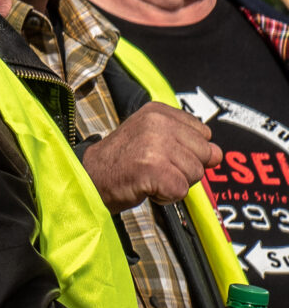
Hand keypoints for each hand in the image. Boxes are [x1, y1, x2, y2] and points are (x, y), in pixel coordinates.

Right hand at [82, 101, 219, 209]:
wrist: (89, 176)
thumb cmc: (123, 160)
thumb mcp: (152, 136)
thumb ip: (187, 140)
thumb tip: (217, 155)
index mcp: (158, 111)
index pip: (204, 133)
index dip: (188, 149)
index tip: (162, 152)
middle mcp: (157, 123)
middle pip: (204, 154)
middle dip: (185, 167)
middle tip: (155, 166)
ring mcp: (155, 145)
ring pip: (195, 174)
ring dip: (175, 182)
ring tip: (149, 176)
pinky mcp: (153, 169)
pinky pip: (181, 190)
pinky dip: (166, 196)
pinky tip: (147, 187)